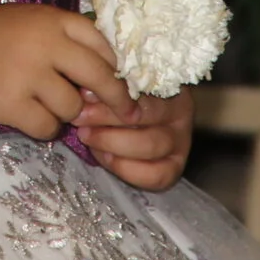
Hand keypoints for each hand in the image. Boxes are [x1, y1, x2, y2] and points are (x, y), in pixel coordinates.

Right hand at [0, 5, 121, 139]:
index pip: (101, 42)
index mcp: (49, 19)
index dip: (113, 65)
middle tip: (124, 112)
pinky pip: (47, 127)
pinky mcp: (12, 105)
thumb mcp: (21, 21)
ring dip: (65, 114)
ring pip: (73, 107)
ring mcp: (28, 75)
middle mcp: (44, 44)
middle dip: (115, 98)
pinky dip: (42, 128)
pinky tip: (27, 117)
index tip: (118, 80)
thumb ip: (57, 38)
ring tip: (43, 105)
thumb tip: (100, 69)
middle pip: (100, 76)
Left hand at [75, 85, 193, 190]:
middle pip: (144, 116)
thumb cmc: (122, 98)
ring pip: (149, 146)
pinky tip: (104, 156)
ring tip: (86, 136)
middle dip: (105, 118)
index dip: (111, 93)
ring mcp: (180, 143)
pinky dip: (125, 168)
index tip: (83, 94)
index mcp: (168, 84)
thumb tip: (84, 90)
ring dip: (111, 142)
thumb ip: (106, 84)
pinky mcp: (174, 168)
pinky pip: (155, 175)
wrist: (136, 120)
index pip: (142, 88)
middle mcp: (180, 113)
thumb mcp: (116, 85)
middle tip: (79, 118)